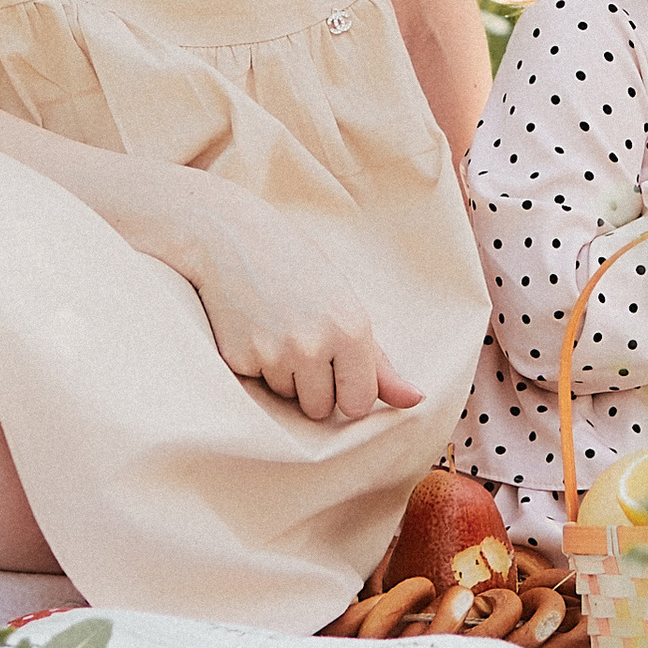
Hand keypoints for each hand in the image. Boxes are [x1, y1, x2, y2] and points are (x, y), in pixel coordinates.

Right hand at [162, 192, 424, 424]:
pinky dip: (257, 367)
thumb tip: (417, 401)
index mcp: (350, 329)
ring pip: (288, 399)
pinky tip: (253, 330)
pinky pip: (257, 388)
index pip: (359, 403)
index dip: (348, 390)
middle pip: (321, 410)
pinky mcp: (239, 360)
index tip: (339, 368)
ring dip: (284, 377)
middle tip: (302, 340)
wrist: (230, 237)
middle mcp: (313, 345)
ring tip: (276, 331)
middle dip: (314, 388)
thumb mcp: (345, 304)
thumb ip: (379, 362)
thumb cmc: (297, 267)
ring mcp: (273, 354)